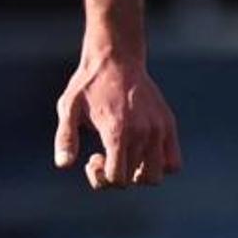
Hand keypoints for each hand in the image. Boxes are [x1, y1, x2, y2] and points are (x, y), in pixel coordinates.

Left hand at [54, 45, 182, 189]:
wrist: (116, 58)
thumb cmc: (88, 84)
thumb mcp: (68, 108)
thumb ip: (65, 137)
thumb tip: (63, 165)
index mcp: (117, 131)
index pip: (117, 179)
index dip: (101, 178)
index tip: (93, 158)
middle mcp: (143, 133)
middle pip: (134, 180)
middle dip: (115, 176)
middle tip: (104, 156)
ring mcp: (159, 129)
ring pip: (156, 176)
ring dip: (137, 175)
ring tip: (124, 156)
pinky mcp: (168, 124)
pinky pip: (174, 162)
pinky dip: (159, 166)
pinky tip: (141, 152)